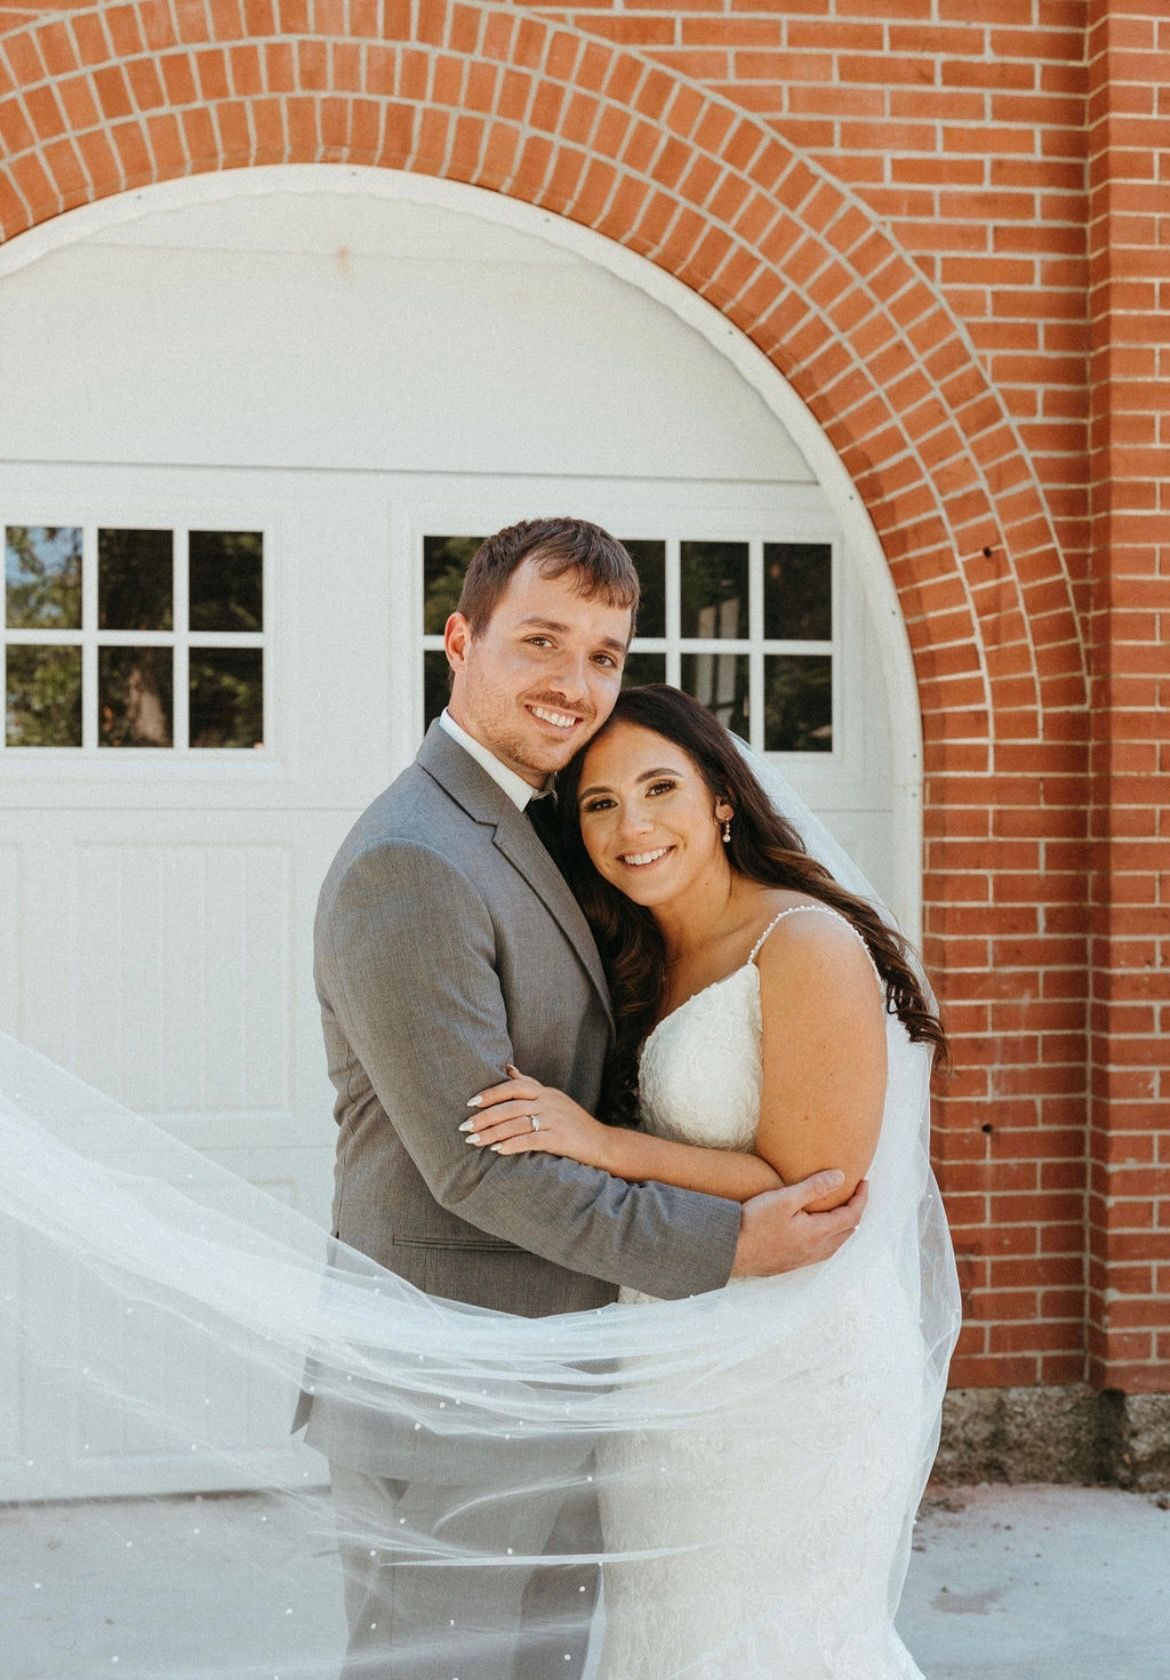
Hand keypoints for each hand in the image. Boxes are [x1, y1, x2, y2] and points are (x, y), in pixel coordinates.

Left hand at [462, 1065, 611, 1169]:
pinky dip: (512, 1144)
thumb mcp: (553, 1098)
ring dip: (493, 1133)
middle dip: (485, 1117)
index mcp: (545, 1092)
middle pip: (511, 1106)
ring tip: (475, 1141)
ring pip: (517, 1123)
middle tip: (465, 1127)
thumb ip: (530, 1085)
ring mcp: (555, 1120)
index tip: (471, 1102)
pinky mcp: (560, 1138)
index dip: (491, 1093)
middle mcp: (549, 1103)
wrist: (602, 1144)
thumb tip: (507, 1068)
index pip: (514, 1087)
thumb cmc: (573, 1122)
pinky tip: (498, 1150)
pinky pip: (531, 1139)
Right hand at [730, 1173, 866, 1277]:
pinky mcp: (792, 1263)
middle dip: (856, 1211)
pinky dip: (831, 1238)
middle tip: (855, 1194)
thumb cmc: (754, 1223)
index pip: (852, 1215)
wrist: (730, 1251)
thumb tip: (841, 1177)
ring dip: (844, 1227)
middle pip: (848, 1231)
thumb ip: (813, 1188)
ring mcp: (804, 1259)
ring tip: (842, 1211)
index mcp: (818, 1233)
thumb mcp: (784, 1199)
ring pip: (837, 1244)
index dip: (861, 1198)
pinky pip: (823, 1251)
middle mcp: (816, 1249)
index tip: (864, 1182)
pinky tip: (820, 1233)